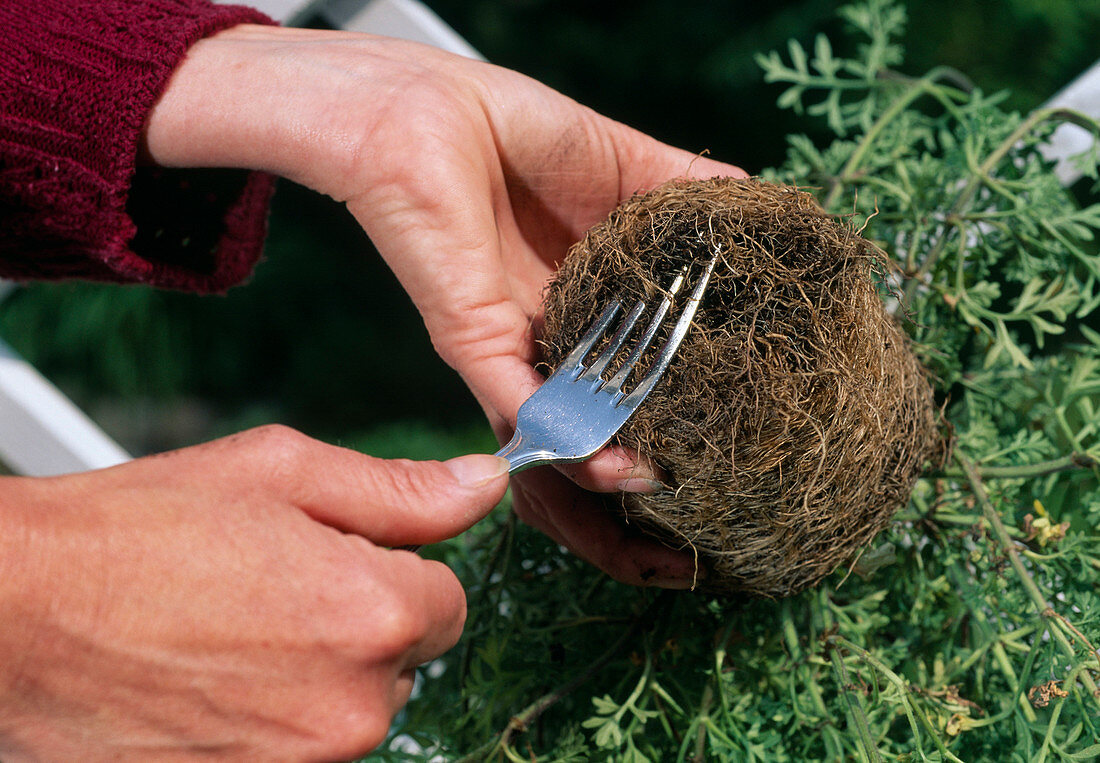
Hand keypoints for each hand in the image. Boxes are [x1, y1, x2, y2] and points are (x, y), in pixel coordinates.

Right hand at [0, 426, 507, 760]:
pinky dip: (272, 716)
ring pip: (351, 708)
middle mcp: (348, 708)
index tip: (336, 559)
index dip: (396, 572)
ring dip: (315, 673)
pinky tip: (212, 678)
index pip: (448, 601)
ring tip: (230, 630)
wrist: (15, 612)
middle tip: (269, 587)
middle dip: (358, 622)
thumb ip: (401, 491)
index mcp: (370, 615)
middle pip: (401, 659)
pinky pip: (301, 747)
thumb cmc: (139, 530)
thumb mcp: (280, 474)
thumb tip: (483, 487)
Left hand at [144, 26, 746, 585]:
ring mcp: (513, 345)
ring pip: (559, 431)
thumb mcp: (625, 162)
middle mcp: (553, 335)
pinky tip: (614, 463)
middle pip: (598, 419)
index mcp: (589, 297)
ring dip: (604, 471)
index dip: (681, 406)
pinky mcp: (474, 338)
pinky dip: (564, 438)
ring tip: (659, 486)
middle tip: (698, 495)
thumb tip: (761, 204)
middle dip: (636, 471)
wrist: (426, 105)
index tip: (736, 434)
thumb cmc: (513, 126)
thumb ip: (688, 191)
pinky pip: (521, 402)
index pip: (641, 370)